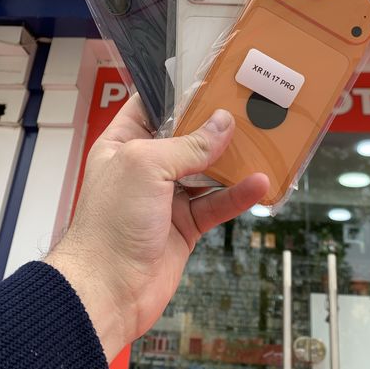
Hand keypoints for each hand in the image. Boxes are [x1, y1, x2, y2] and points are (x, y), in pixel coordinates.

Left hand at [46, 94, 268, 361]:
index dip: (177, 92)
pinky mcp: (184, 225)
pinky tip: (258, 184)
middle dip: (213, 124)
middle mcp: (145, 167)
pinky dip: (237, 194)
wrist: (107, 289)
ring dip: (232, 161)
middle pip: (185, 137)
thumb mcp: (147, 165)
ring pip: (205, 171)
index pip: (150, 106)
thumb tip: (222, 124)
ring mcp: (165, 197)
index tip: (210, 79)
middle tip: (246, 106)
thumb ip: (188, 145)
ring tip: (261, 143)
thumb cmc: (110, 221)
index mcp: (123, 144)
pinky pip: (216, 204)